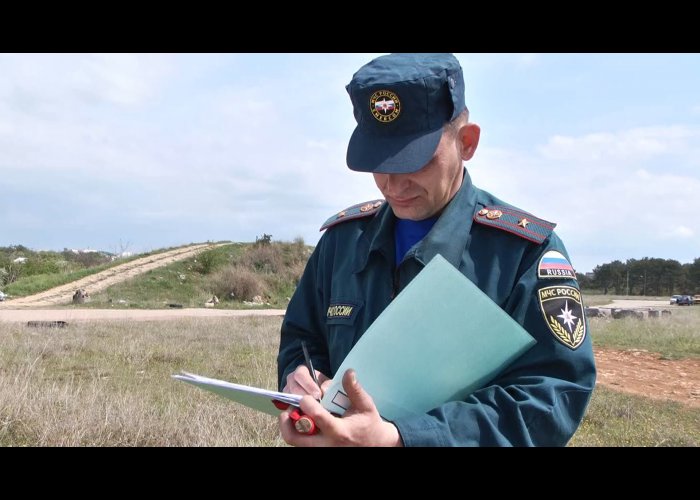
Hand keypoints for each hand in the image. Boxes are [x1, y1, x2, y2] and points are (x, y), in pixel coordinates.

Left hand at [279, 369, 402, 446]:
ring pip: (295, 443)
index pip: (317, 418)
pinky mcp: (320, 451)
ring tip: (291, 415)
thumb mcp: (366, 405)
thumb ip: (354, 389)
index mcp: (339, 431)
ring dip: (289, 428)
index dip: (307, 404)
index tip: (307, 395)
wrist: (376, 445)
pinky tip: (300, 421)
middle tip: (289, 408)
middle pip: (296, 438)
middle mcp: (327, 444)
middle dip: (287, 422)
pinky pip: (301, 445)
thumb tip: (348, 372)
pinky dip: (296, 433)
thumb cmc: (370, 423)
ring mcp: (323, 450)